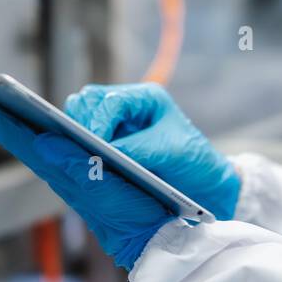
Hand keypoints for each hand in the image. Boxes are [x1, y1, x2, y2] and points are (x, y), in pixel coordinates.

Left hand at [0, 94, 171, 269]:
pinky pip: (71, 140)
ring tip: (10, 103)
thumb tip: (46, 142)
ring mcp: (80, 168)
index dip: (0, 123)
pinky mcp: (96, 164)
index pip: (28, 144)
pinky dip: (58, 127)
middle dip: (4, 116)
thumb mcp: (111, 197)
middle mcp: (69, 171)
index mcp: (69, 178)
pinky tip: (50, 121)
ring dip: (33, 119)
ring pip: (50, 135)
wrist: (165, 237)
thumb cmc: (141, 220)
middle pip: (31, 138)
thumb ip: (80, 171)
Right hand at [64, 83, 239, 220]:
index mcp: (145, 98)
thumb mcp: (171, 152)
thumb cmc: (195, 161)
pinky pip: (83, 142)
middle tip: (81, 148)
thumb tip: (100, 157)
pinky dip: (78, 151)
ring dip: (76, 136)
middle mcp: (126, 107)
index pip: (111, 100)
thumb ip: (137, 150)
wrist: (205, 183)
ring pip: (80, 120)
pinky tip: (78, 165)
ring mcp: (115, 126)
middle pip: (87, 103)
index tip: (94, 141)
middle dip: (80, 123)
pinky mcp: (108, 145)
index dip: (99, 120)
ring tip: (77, 157)